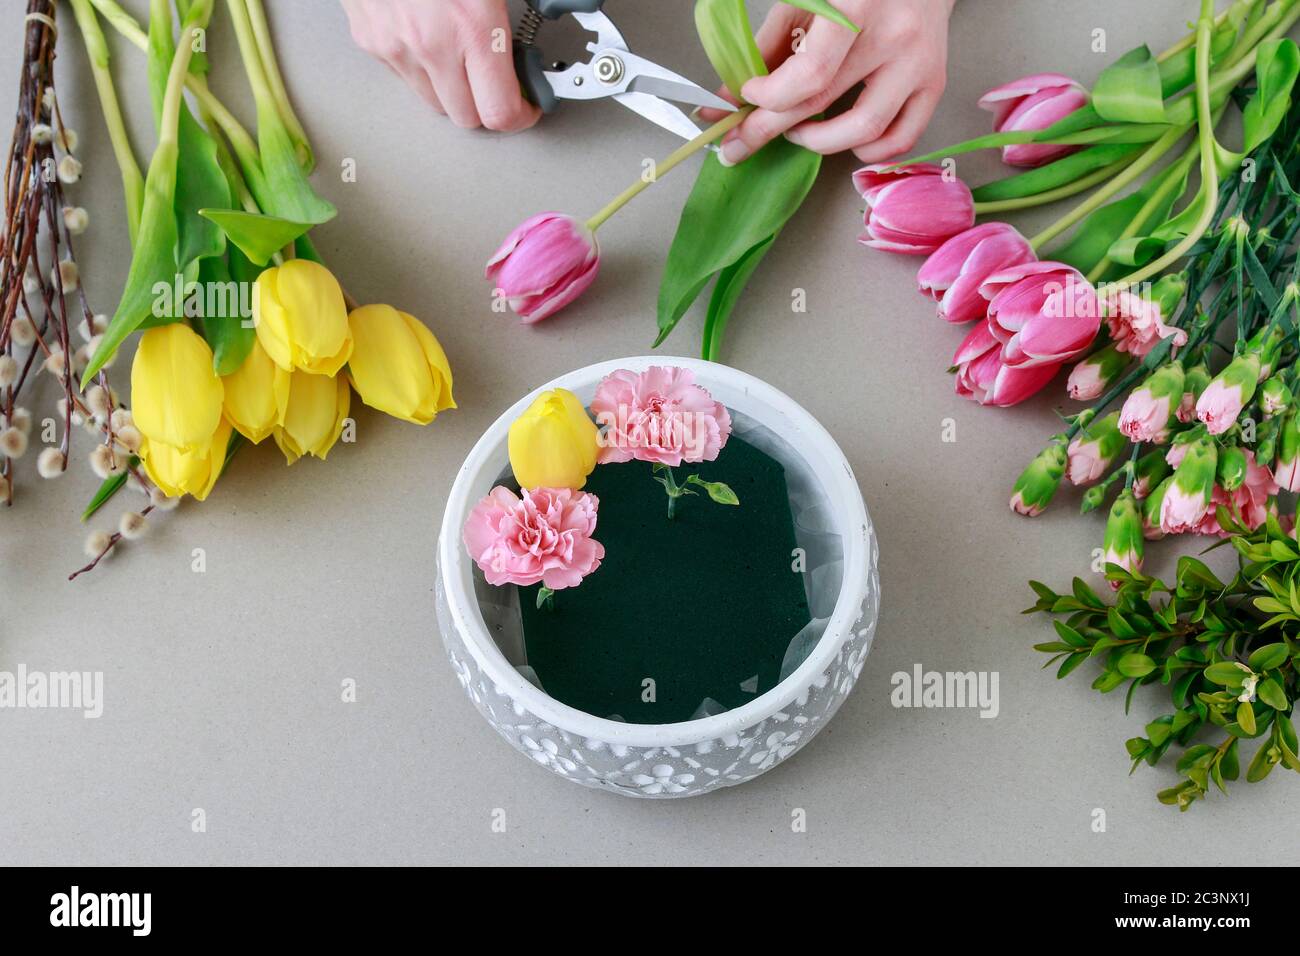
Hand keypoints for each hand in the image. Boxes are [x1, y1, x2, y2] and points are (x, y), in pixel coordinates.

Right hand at [341, 0, 540, 131]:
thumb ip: (513, 13)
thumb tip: (544, 22)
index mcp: (471, 27)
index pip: (499, 112)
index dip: (520, 116)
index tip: (527, 106)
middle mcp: (431, 45)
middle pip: (466, 118)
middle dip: (486, 106)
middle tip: (499, 82)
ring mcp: (395, 46)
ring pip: (432, 102)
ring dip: (453, 90)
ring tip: (462, 55)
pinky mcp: (370, 41)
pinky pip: (404, 75)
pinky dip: (422, 67)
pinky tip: (431, 38)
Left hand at [707, 0, 954, 164]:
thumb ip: (769, 45)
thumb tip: (731, 98)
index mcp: (857, 5)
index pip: (809, 74)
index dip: (769, 97)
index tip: (747, 98)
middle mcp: (894, 36)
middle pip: (822, 103)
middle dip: (767, 130)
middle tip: (738, 145)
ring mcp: (918, 64)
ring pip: (863, 132)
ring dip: (817, 143)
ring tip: (797, 132)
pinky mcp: (934, 83)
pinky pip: (900, 139)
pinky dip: (866, 151)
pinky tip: (842, 138)